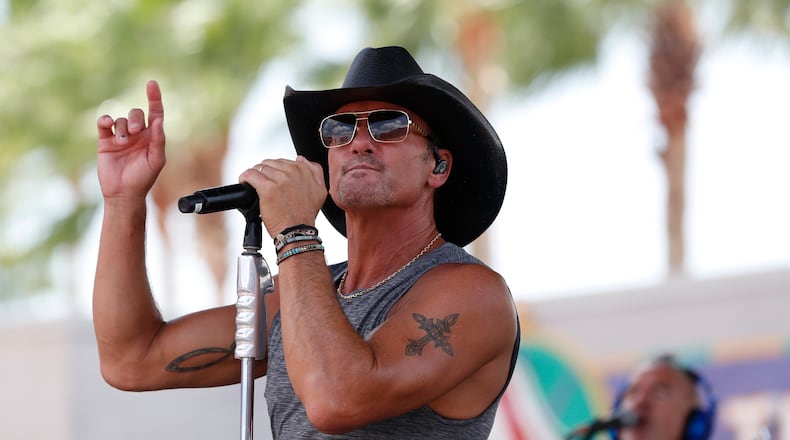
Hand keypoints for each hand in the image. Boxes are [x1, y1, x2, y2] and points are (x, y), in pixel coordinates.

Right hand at [96, 80, 165, 199]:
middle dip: (136, 119)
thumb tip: (159, 121)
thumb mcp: (156, 160)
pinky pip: (104, 123)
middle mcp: (137, 134)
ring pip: (120, 119)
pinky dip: (105, 120)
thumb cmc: (143, 178)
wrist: (123, 193)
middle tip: (135, 132)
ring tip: (123, 142)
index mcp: (152, 137)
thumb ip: (158, 140)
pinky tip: (106, 124)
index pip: (155, 113)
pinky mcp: (105, 141)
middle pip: (136, 114)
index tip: (152, 84)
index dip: (154, 98)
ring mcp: (121, 136)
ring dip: (122, 128)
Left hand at [240, 156, 327, 237]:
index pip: (281, 162)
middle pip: (269, 164)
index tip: (273, 181)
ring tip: (256, 188)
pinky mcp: (267, 188)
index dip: (274, 172)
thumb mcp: (320, 191)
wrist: (297, 231)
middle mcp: (293, 172)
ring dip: (255, 177)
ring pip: (258, 168)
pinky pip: (250, 175)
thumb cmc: (305, 215)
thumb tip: (301, 159)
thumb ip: (314, 171)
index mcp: (303, 170)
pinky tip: (245, 184)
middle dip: (264, 174)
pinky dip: (245, 178)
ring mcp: (280, 179)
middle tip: (265, 187)